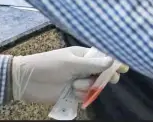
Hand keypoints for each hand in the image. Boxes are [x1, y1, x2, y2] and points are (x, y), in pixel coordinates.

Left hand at [12, 46, 127, 103]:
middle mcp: (83, 67)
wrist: (27, 81)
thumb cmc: (49, 65)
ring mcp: (78, 81)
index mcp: (84, 55)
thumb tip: (113, 60)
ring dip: (87, 88)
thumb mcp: (71, 63)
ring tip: (75, 86)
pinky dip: (81, 97)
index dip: (115, 62)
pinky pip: (84, 97)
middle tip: (110, 81)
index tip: (126, 68)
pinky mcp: (71, 94)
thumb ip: (93, 64)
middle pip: (102, 74)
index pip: (104, 57)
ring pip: (93, 87)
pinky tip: (73, 94)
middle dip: (104, 78)